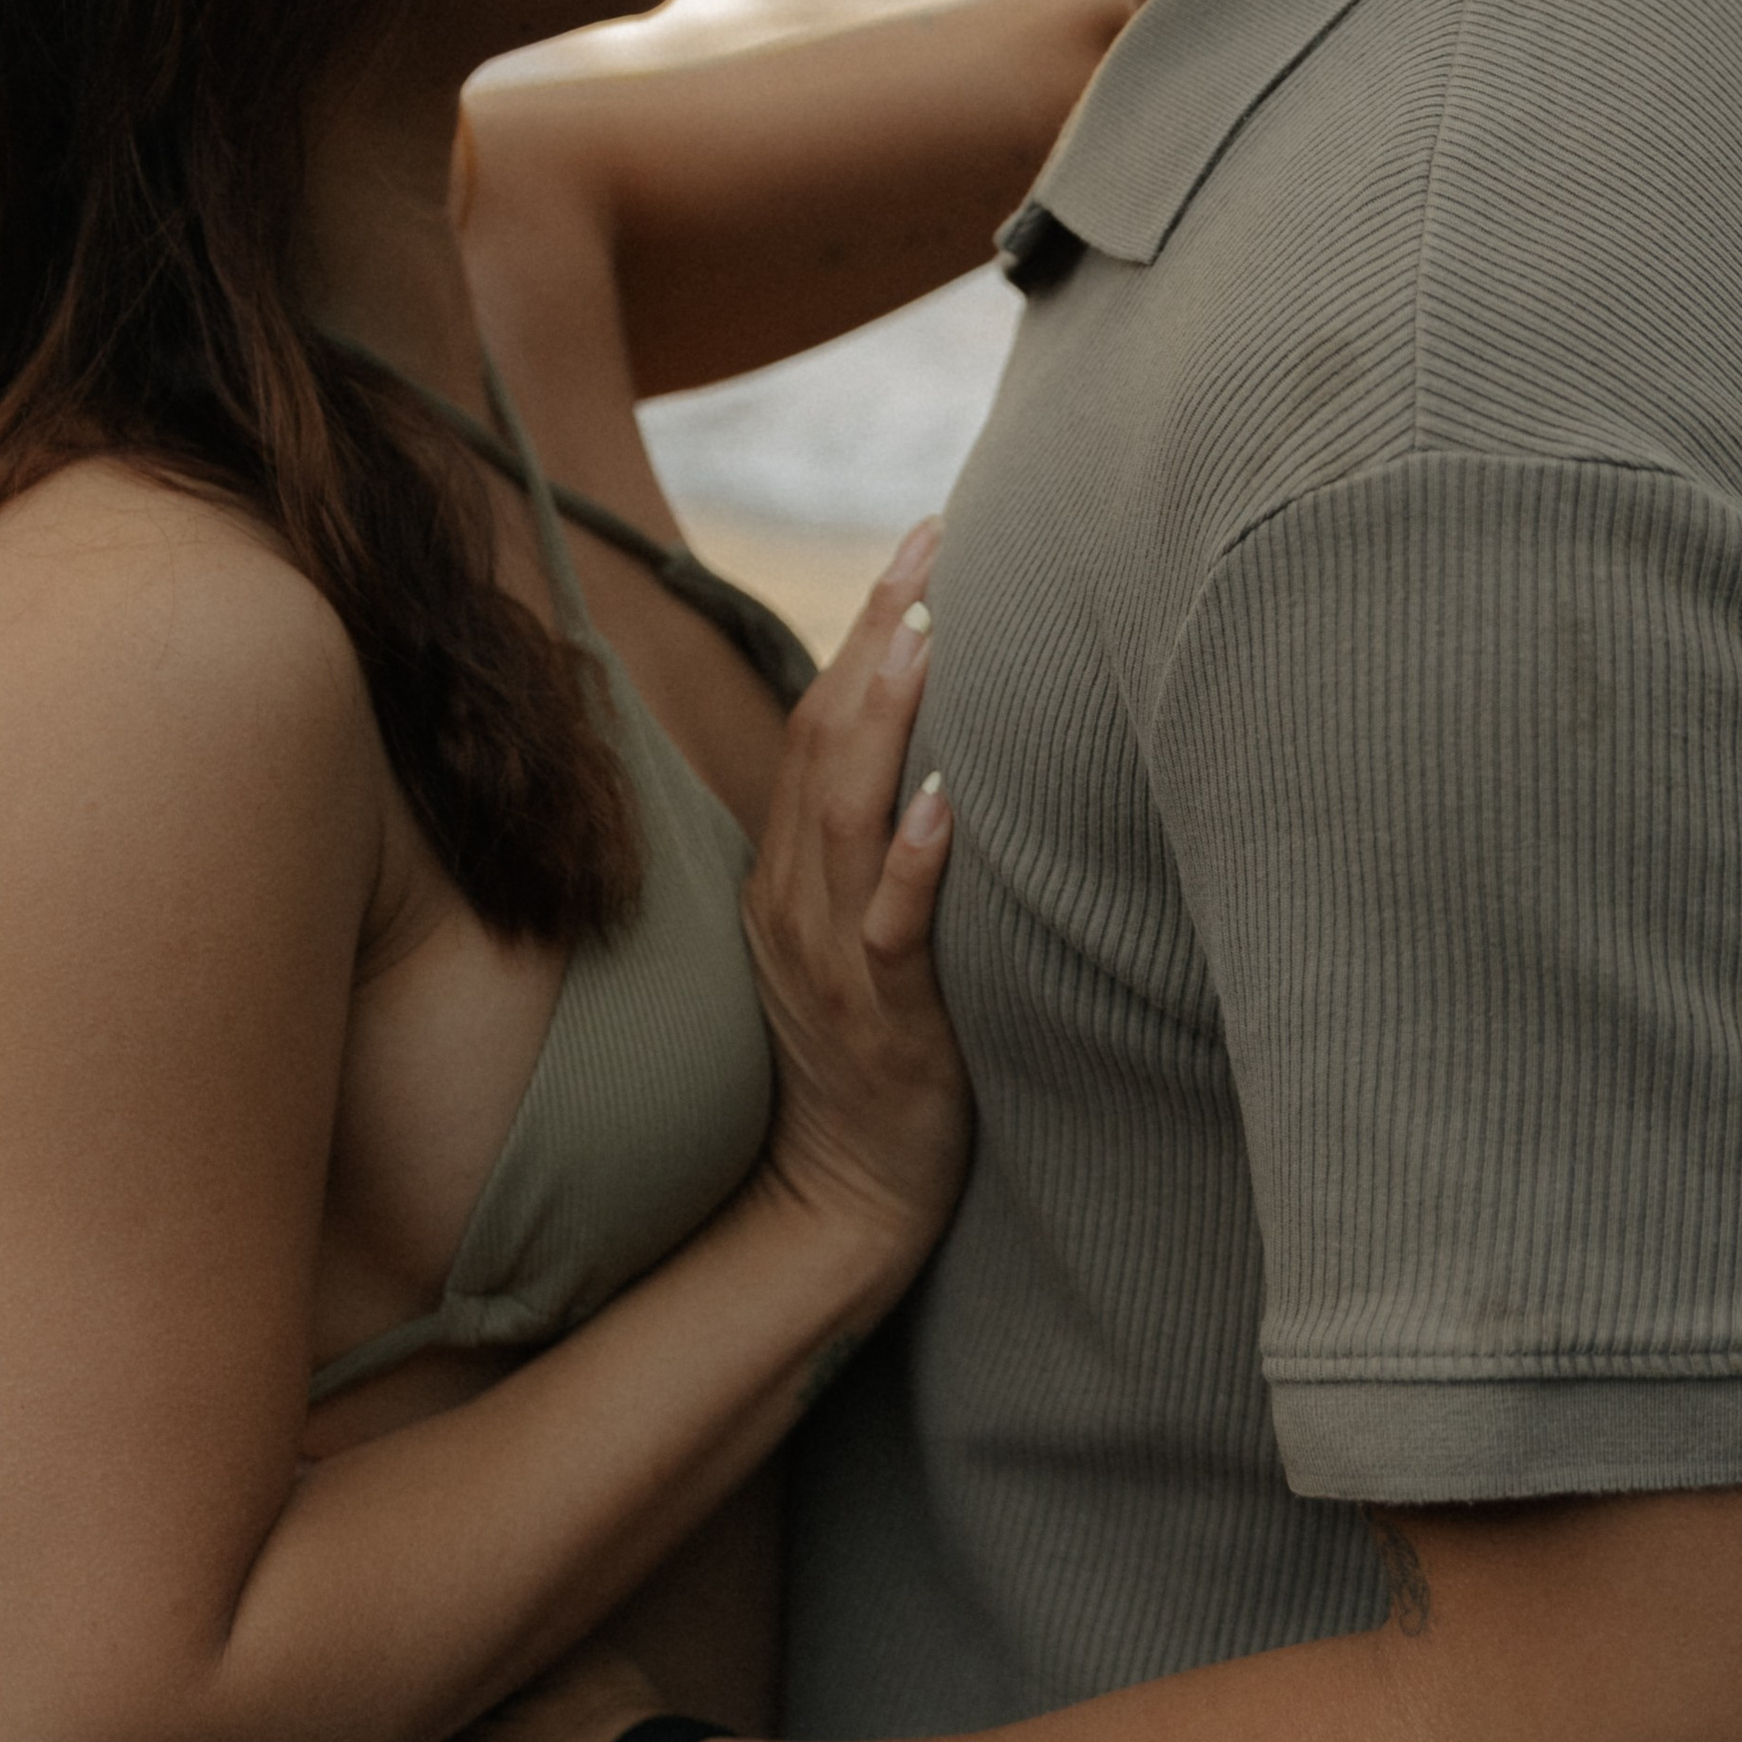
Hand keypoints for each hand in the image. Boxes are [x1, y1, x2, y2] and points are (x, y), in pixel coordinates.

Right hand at [742, 522, 970, 1272]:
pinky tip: (942, 803)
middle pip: (822, 743)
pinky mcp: (880, 1022)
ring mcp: (830, 961)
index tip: (921, 541)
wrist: (840, 1202)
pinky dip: (909, 863)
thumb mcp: (858, 937)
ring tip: (929, 630)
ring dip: (886, 717)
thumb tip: (951, 754)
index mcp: (790, 875)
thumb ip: (880, 850)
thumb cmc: (873, 1062)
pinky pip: (885, 931)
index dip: (864, 627)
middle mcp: (796, 903)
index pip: (817, 724)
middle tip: (930, 539)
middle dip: (876, 634)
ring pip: (841, 816)